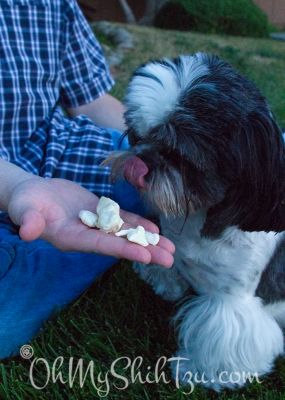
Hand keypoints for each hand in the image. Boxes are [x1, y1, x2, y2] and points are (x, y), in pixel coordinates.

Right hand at [8, 177, 174, 266]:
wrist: (34, 194)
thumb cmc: (26, 203)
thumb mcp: (24, 209)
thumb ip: (29, 221)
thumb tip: (28, 232)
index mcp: (71, 238)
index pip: (101, 246)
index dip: (123, 250)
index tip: (145, 256)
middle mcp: (88, 235)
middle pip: (120, 244)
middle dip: (145, 251)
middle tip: (170, 260)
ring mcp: (96, 225)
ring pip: (125, 234)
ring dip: (148, 241)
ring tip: (170, 249)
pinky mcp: (100, 213)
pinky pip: (122, 220)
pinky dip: (138, 224)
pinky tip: (155, 230)